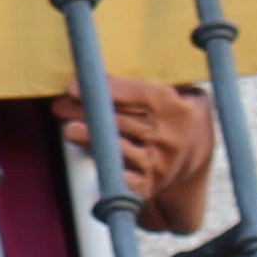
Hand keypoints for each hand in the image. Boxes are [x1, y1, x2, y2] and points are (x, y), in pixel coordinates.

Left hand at [67, 76, 221, 227]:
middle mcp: (169, 138)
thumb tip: (109, 72)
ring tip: (68, 127)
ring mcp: (159, 164)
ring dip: (87, 137)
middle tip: (60, 105)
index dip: (107, 90)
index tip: (75, 86)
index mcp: (178, 109)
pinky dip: (99, 159)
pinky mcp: (148, 184)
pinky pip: (117, 173)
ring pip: (114, 147)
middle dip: (85, 112)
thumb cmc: (179, 113)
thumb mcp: (183, 91)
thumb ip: (158, 79)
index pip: (140, 95)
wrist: (196, 156)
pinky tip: (84, 147)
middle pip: (119, 121)